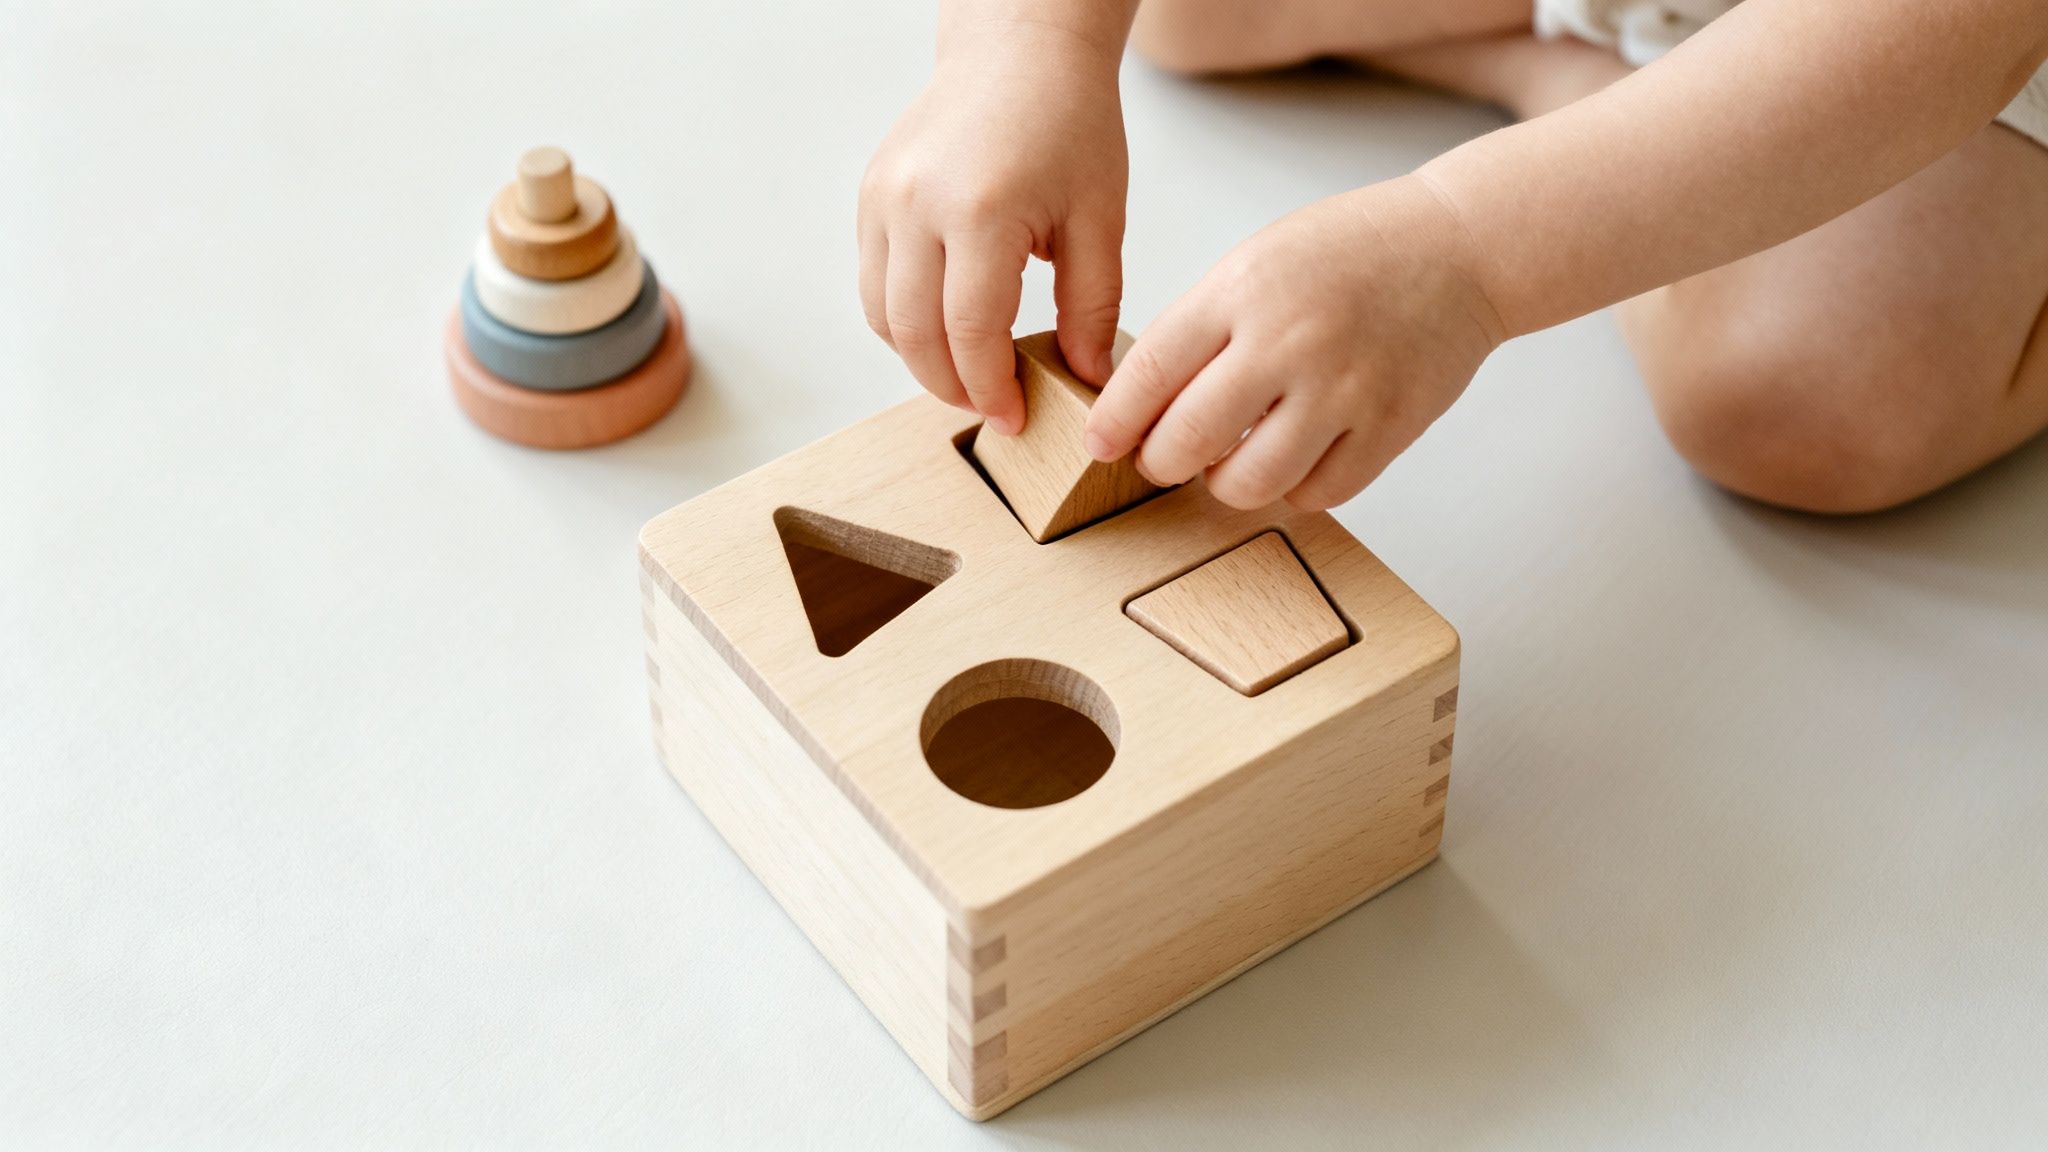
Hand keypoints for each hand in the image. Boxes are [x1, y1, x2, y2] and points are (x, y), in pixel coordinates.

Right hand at [858, 26, 1127, 434]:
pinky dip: (903, 319)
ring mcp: (884, 198)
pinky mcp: (872, 195)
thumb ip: (1092, 306)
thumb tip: (1088, 379)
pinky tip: (946, 329)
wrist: (1019, 52)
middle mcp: (917, 203)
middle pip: (916, 334)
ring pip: (883, 315)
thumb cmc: (1067, 121)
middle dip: (952, 385)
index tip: (1015, 417)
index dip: (990, 388)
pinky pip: (873, 282)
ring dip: (921, 359)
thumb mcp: (1099, 217)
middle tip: (992, 407)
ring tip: (969, 374)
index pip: (971, 332)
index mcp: (981, 210)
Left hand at [1084, 176, 1503, 509]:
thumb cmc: (1351, 253)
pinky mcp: (1389, 426)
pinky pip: (1316, 493)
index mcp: (1244, 291)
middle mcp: (1290, 341)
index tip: (1100, 444)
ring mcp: (1344, 388)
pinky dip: (1291, 489)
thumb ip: (1202, 327)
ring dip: (1224, 485)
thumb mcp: (1258, 261)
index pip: (1152, 371)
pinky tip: (1290, 460)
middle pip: (1189, 439)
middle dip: (1160, 462)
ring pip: (1249, 482)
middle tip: (1162, 460)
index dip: (1116, 420)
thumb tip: (1142, 403)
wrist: (1460, 247)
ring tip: (1228, 464)